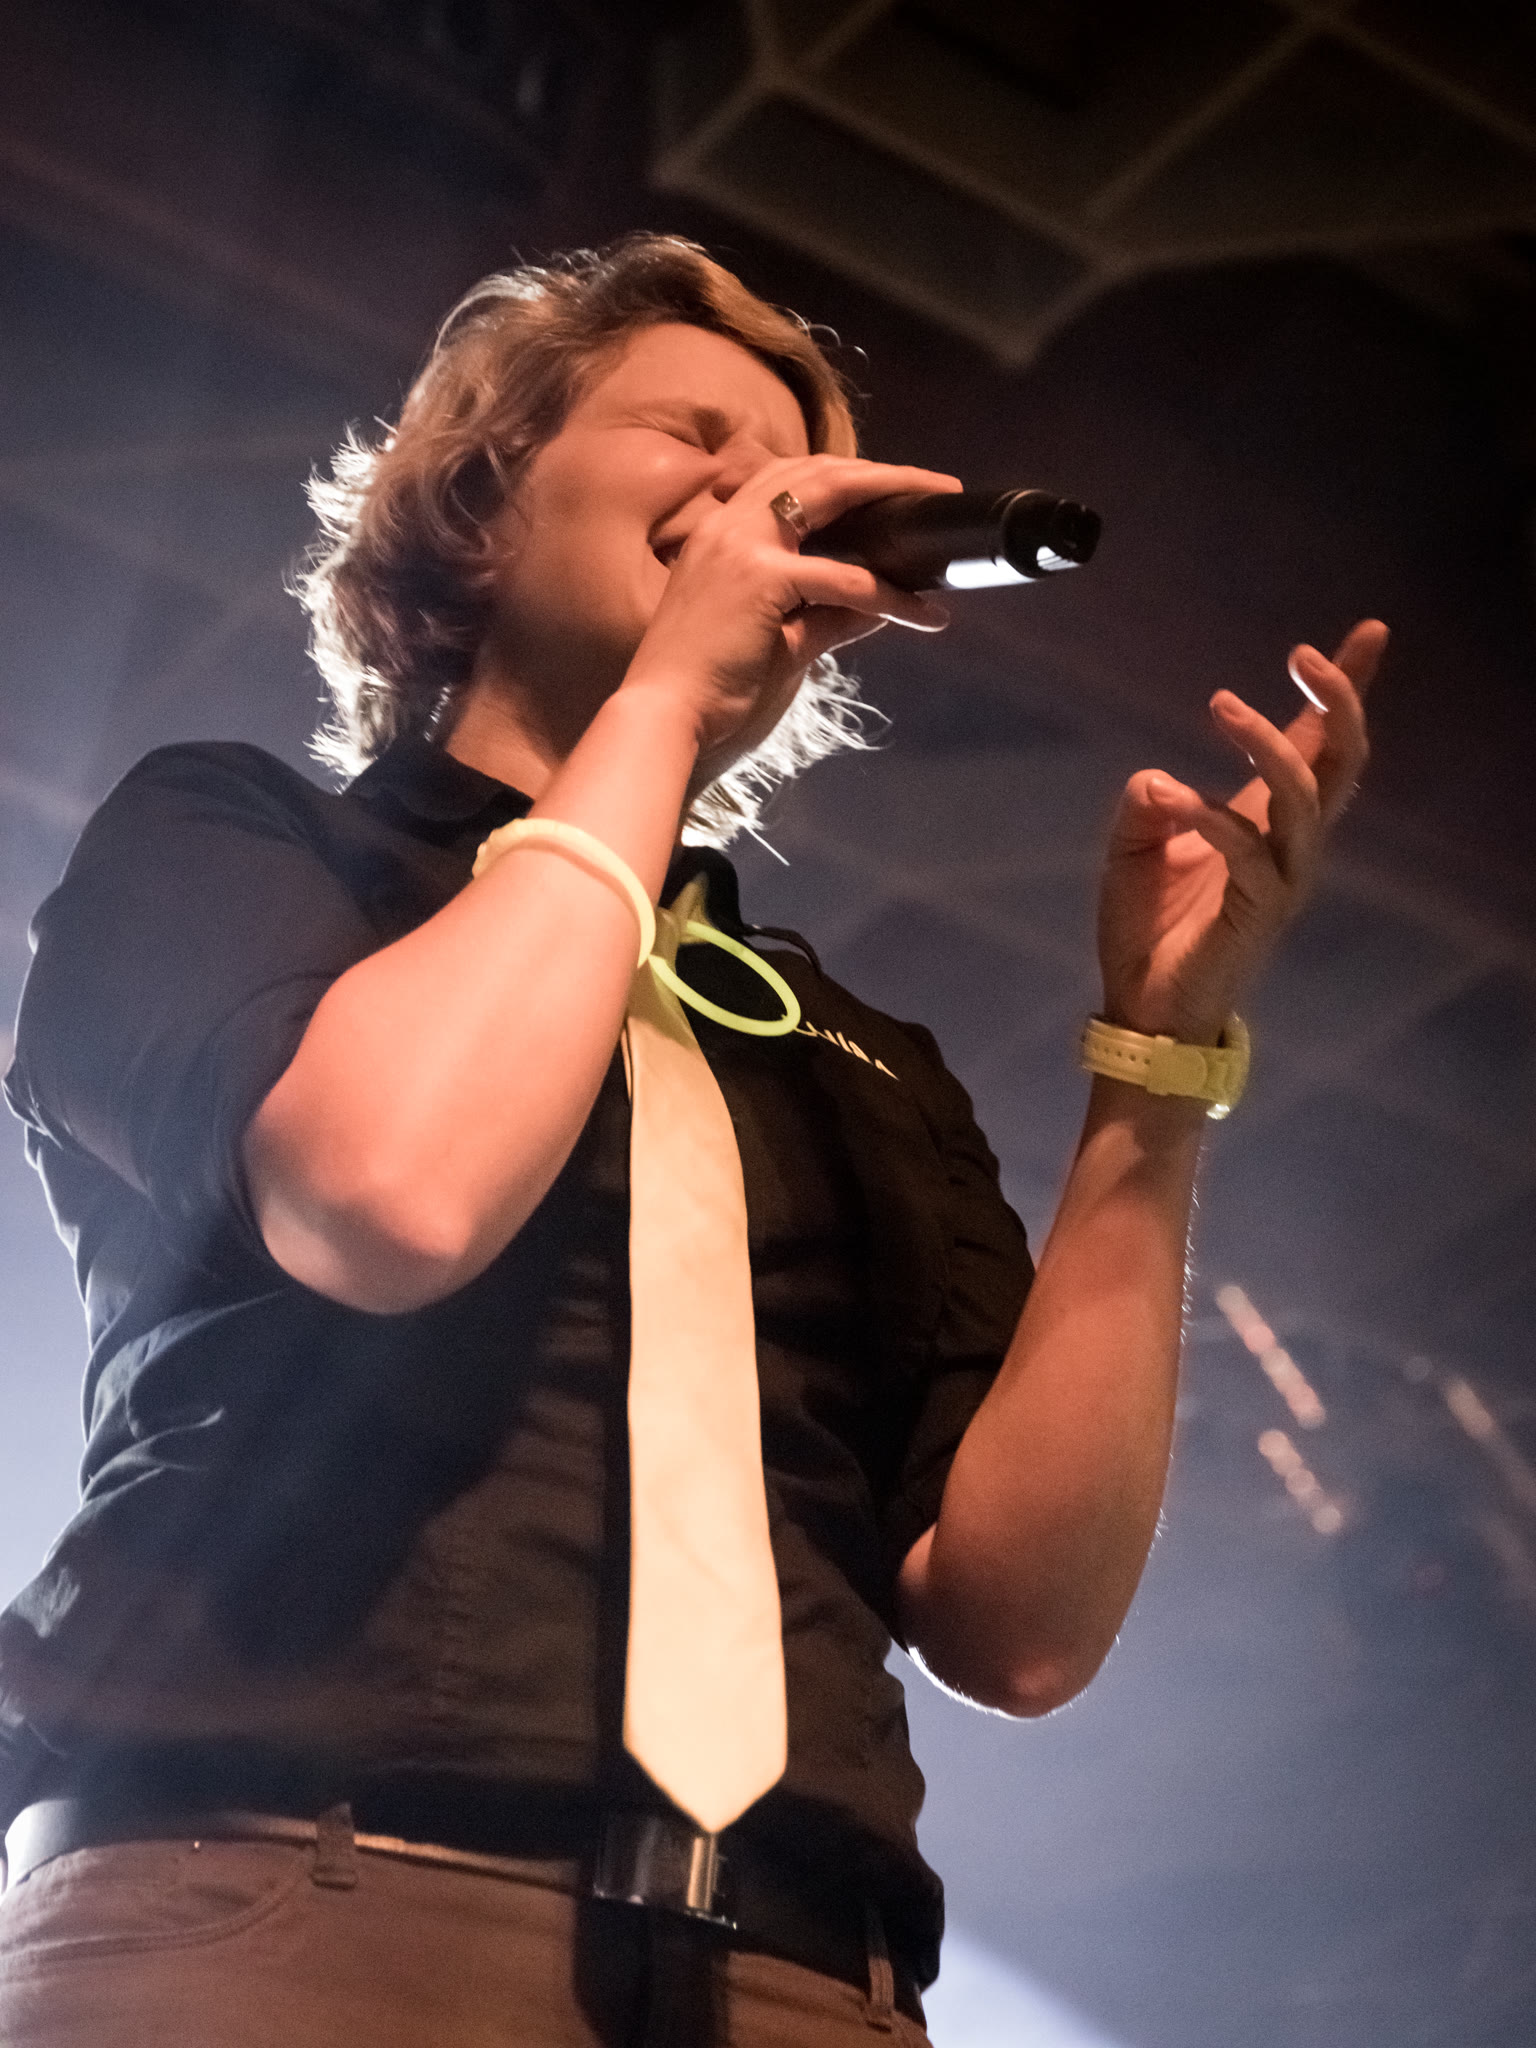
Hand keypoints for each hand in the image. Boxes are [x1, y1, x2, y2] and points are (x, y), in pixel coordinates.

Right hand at [622, 454, 958, 780]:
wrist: (665, 725)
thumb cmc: (710, 695)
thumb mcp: (779, 645)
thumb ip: (825, 618)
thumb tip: (877, 608)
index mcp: (719, 536)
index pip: (786, 480)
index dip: (841, 478)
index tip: (888, 489)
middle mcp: (727, 527)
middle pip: (815, 471)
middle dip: (880, 473)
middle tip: (933, 485)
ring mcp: (741, 546)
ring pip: (833, 495)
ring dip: (894, 499)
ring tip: (940, 516)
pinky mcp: (761, 579)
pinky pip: (846, 579)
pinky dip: (891, 596)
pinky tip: (924, 614)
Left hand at [1096, 619, 1385, 1044]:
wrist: (1145, 1009)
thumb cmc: (1149, 930)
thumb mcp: (1134, 848)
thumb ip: (1149, 804)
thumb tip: (1159, 777)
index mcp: (1267, 821)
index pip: (1319, 746)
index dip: (1342, 691)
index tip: (1371, 633)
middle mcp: (1290, 845)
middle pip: (1342, 762)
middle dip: (1337, 701)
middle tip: (1303, 654)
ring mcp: (1283, 878)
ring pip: (1306, 797)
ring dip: (1267, 744)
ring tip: (1221, 705)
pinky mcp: (1259, 911)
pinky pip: (1251, 850)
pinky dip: (1212, 814)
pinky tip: (1174, 796)